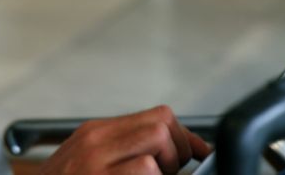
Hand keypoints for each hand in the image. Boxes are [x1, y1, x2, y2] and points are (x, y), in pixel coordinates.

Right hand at [38, 106, 211, 173]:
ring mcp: (96, 165)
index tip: (195, 155)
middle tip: (169, 174)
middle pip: (162, 126)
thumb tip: (180, 149)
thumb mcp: (89, 162)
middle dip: (178, 153)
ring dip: (166, 170)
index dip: (184, 137)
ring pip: (157, 146)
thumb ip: (125, 150)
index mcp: (95, 133)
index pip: (157, 116)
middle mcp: (95, 143)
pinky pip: (146, 171)